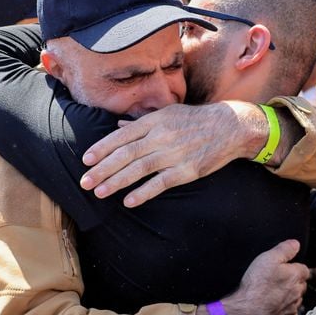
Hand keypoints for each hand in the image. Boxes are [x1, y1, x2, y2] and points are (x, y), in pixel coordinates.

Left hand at [80, 102, 266, 207]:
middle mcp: (162, 136)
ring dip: (116, 181)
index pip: (122, 136)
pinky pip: (161, 183)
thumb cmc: (195, 120)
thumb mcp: (167, 113)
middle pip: (126, 154)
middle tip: (84, 182)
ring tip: (99, 192)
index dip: (102, 148)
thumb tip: (118, 126)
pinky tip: (129, 201)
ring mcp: (174, 154)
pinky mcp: (187, 170)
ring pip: (139, 169)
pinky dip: (144, 192)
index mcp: (154, 121)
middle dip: (102, 169)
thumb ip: (141, 122)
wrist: (231, 126)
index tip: (86, 160)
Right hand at [220, 240, 308, 314]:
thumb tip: (296, 244)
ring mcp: (292, 308)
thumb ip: (284, 249)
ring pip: (296, 299)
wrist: (247, 313)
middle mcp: (298, 293)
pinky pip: (289, 313)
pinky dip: (283, 310)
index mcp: (296, 276)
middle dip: (293, 281)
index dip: (293, 266)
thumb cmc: (256, 285)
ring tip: (272, 293)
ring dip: (289, 296)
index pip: (304, 268)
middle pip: (301, 284)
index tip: (284, 267)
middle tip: (277, 279)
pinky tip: (271, 307)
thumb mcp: (268, 258)